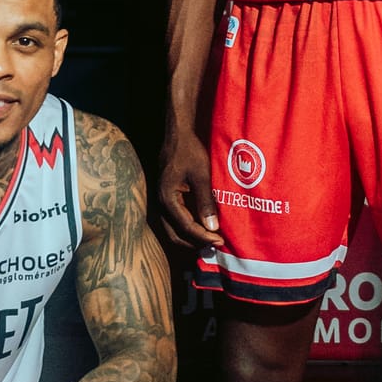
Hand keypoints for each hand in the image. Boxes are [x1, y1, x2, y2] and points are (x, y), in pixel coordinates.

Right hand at [158, 127, 219, 250]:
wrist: (178, 136)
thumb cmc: (189, 152)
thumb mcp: (201, 175)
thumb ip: (205, 202)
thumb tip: (212, 227)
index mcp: (167, 198)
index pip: (186, 227)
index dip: (203, 237)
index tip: (220, 241)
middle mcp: (161, 203)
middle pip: (176, 234)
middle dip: (195, 243)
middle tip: (215, 246)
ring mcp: (163, 202)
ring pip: (174, 229)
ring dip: (191, 238)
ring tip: (210, 240)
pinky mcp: (168, 198)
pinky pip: (175, 220)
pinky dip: (188, 228)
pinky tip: (203, 228)